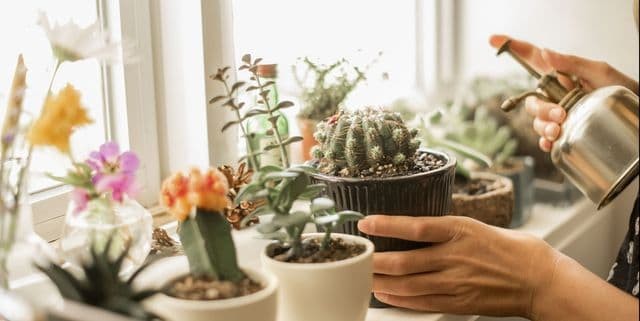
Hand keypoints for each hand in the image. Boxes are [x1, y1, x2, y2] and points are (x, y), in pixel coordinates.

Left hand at [358, 215, 558, 317]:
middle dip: (376, 261)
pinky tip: (387, 296)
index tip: (366, 223)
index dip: (386, 225)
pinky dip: (400, 300)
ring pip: (409, 284)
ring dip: (382, 282)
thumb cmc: (511, 249)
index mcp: (460, 230)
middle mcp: (455, 256)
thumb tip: (414, 228)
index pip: (415, 226)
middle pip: (405, 261)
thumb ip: (445, 230)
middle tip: (358, 257)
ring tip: (365, 277)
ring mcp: (456, 282)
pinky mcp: (459, 302)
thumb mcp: (477, 226)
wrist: (539, 279)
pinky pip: (422, 302)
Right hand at [489, 34, 638, 151]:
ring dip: (544, 127)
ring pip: (536, 121)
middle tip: (560, 114)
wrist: (638, 117)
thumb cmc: (623, 89)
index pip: (530, 58)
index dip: (512, 47)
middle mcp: (555, 95)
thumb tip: (546, 52)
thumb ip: (572, 63)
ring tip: (560, 130)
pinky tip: (553, 142)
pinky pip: (545, 138)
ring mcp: (558, 114)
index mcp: (561, 75)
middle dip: (541, 109)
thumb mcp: (600, 72)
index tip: (494, 39)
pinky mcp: (563, 131)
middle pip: (531, 100)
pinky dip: (546, 142)